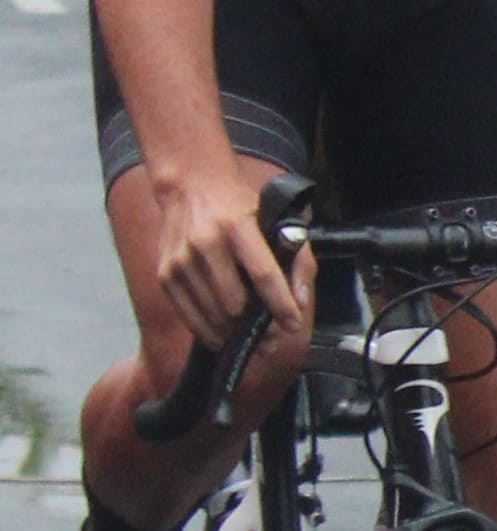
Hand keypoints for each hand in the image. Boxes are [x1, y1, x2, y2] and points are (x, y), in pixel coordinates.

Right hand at [150, 151, 303, 348]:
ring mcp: (180, 260)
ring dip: (235, 334)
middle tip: (274, 338)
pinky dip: (208, 332)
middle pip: (235, 302)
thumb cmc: (240, 207)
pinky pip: (188, 314)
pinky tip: (224, 338)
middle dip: (257, 326)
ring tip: (254, 342)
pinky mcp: (165, 273)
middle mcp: (205, 243)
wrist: (189, 188)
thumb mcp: (276, 221)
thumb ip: (296, 260)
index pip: (263, 275)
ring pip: (212, 313)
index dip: (280, 305)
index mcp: (237, 227)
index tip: (293, 325)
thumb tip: (298, 303)